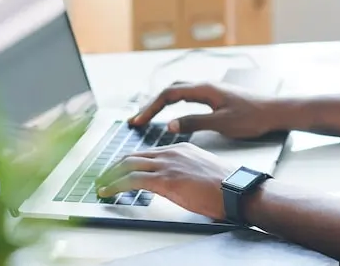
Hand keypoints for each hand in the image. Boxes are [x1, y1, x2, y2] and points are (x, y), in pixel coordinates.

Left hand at [95, 142, 236, 219]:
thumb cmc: (227, 186)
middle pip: (134, 155)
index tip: (120, 169)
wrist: (238, 190)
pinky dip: (114, 185)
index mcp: (181, 148)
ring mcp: (167, 164)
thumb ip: (187, 171)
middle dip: (115, 167)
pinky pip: (131, 179)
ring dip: (110, 176)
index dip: (130, 161)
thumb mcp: (203, 171)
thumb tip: (178, 183)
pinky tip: (107, 191)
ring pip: (128, 165)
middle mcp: (171, 152)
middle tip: (104, 176)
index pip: (148, 152)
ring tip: (101, 185)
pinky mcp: (165, 180)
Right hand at [128, 82, 282, 138]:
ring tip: (148, 117)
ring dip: (162, 103)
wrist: (276, 112)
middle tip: (136, 121)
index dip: (150, 109)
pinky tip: (173, 114)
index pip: (168, 95)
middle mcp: (205, 86)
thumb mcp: (221, 123)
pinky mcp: (217, 96)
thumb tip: (169, 125)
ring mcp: (211, 90)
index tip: (137, 122)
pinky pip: (188, 96)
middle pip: (170, 91)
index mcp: (204, 89)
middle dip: (151, 105)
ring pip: (179, 92)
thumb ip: (194, 123)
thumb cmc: (253, 118)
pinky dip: (175, 104)